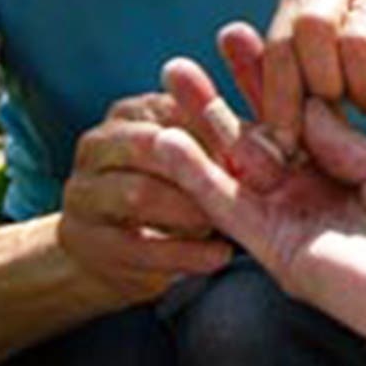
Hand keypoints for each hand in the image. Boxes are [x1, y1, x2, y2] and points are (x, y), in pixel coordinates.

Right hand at [57, 90, 286, 303]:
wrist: (110, 248)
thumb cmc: (171, 190)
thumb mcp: (195, 156)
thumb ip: (228, 138)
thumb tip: (281, 133)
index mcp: (130, 112)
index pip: (176, 108)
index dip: (221, 131)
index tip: (262, 152)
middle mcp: (98, 144)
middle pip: (150, 145)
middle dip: (200, 168)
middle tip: (244, 188)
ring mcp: (84, 192)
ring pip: (138, 194)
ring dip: (191, 211)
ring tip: (229, 226)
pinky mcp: (84, 239)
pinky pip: (135, 246)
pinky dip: (182, 254)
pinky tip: (218, 257)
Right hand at [152, 57, 365, 358]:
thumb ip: (341, 135)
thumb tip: (306, 99)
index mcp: (346, 169)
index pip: (296, 115)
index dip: (268, 78)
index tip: (240, 38)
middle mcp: (311, 194)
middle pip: (255, 136)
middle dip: (221, 96)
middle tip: (184, 59)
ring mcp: (290, 221)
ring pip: (232, 167)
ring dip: (199, 125)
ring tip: (169, 80)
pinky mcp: (275, 249)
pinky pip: (228, 207)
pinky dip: (196, 175)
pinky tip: (166, 141)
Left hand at [244, 0, 365, 155]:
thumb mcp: (333, 58)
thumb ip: (298, 80)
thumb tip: (265, 136)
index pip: (278, 42)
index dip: (279, 95)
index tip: (285, 143)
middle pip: (311, 29)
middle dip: (321, 84)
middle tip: (338, 116)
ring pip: (358, 37)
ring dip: (364, 86)